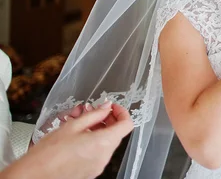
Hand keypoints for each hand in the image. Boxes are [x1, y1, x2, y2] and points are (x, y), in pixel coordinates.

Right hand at [4, 104, 133, 178]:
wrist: (33, 176)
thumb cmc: (49, 153)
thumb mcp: (72, 126)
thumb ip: (94, 115)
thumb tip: (106, 107)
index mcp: (103, 143)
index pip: (127, 125)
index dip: (122, 112)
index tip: (112, 107)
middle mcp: (105, 156)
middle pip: (116, 134)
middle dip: (107, 121)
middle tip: (93, 113)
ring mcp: (98, 166)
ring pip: (107, 144)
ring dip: (99, 131)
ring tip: (81, 125)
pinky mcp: (91, 172)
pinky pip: (99, 154)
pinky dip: (94, 143)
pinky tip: (78, 138)